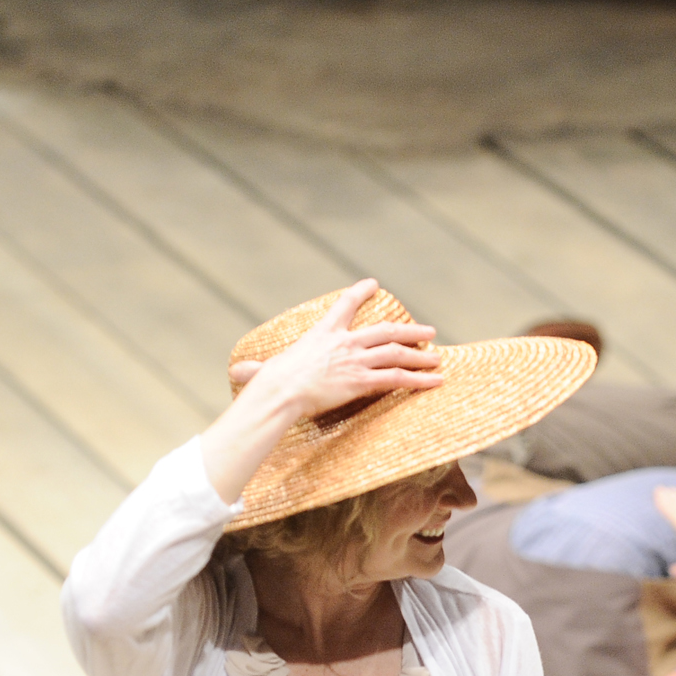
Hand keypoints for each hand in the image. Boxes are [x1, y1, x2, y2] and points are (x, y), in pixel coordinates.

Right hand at [202, 279, 442, 502]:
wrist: (280, 391)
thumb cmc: (270, 383)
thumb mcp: (264, 371)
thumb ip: (255, 370)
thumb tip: (238, 371)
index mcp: (322, 334)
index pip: (344, 306)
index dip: (360, 293)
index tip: (374, 284)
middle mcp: (344, 342)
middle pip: (386, 331)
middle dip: (410, 330)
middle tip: (428, 331)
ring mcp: (356, 360)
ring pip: (397, 353)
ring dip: (421, 355)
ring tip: (437, 358)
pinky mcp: (363, 379)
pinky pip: (398, 377)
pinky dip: (420, 379)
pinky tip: (436, 380)